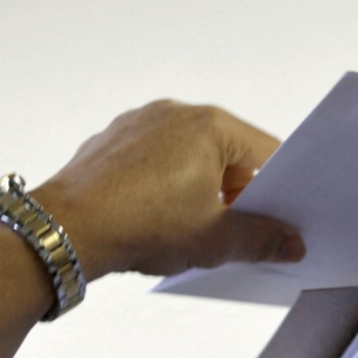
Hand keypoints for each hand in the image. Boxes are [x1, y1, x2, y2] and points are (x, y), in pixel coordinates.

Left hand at [31, 100, 303, 278]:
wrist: (67, 229)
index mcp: (211, 126)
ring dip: (202, 193)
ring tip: (195, 231)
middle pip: (229, 156)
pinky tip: (160, 221)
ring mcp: (141, 124)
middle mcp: (176, 114)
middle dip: (238, 196)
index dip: (282, 192)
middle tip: (239, 234)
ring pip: (191, 158)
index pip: (267, 154)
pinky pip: (156, 162)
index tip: (284, 220)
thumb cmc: (138, 225)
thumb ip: (262, 240)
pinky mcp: (115, 141)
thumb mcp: (215, 241)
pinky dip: (166, 187)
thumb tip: (290, 243)